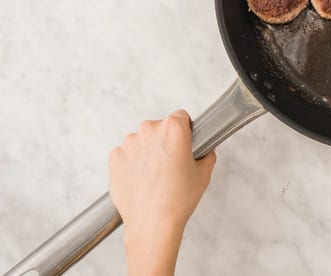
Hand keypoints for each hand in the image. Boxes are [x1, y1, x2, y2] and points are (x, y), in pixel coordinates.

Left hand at [109, 109, 216, 275]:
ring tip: (155, 175)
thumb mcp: (204, 174)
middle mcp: (149, 130)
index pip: (180, 116)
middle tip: (171, 163)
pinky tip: (141, 179)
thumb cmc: (177, 200)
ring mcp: (129, 144)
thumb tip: (204, 150)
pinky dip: (132, 163)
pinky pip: (126, 154)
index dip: (185, 129)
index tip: (185, 141)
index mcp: (173, 129)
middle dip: (164, 141)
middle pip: (159, 127)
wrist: (152, 223)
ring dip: (147, 151)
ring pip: (141, 141)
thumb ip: (206, 154)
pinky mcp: (114, 158)